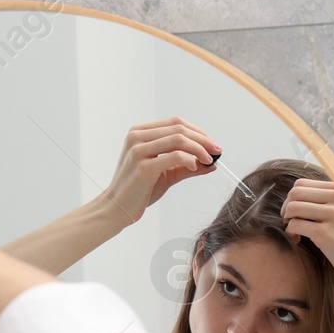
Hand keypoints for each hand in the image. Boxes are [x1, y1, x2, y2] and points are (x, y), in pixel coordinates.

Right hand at [97, 117, 221, 225]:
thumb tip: (212, 163)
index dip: (198, 131)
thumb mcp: (166, 174)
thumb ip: (187, 165)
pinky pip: (174, 156)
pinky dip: (189, 160)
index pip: (175, 123)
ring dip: (199, 149)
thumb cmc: (139, 190)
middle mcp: (136, 137)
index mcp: (139, 133)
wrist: (116, 209)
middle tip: (217, 151)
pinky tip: (194, 167)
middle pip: (179, 129)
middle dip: (203, 139)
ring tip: (209, 160)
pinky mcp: (143, 167)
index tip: (212, 144)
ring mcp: (138, 150)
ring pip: (178, 139)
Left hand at [281, 179, 333, 300]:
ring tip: (295, 232)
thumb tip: (300, 195)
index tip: (297, 213)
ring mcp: (332, 214)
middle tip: (290, 222)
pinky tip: (298, 240)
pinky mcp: (325, 233)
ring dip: (287, 220)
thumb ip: (331, 201)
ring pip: (292, 207)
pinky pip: (294, 225)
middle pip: (295, 193)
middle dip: (286, 208)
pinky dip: (290, 233)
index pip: (304, 183)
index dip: (294, 198)